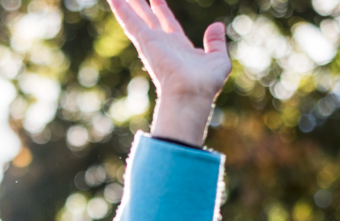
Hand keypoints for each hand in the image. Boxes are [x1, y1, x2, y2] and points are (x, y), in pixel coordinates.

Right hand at [107, 0, 230, 145]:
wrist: (191, 93)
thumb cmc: (206, 82)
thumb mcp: (218, 59)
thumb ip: (215, 42)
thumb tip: (216, 26)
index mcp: (179, 47)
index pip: (167, 23)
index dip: (161, 10)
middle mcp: (162, 44)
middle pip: (148, 18)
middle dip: (141, 5)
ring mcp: (152, 42)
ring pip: (135, 18)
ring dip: (126, 5)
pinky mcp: (145, 41)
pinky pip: (130, 21)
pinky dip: (121, 9)